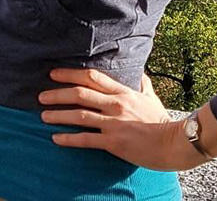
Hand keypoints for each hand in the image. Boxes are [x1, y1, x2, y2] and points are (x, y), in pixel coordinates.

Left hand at [39, 68, 204, 171]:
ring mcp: (114, 123)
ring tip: (43, 116)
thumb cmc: (163, 121)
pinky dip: (69, 138)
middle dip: (57, 93)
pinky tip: (56, 138)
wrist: (176, 144)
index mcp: (122, 92)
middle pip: (80, 93)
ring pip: (79, 115)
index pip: (91, 77)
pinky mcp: (114, 142)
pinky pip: (86, 139)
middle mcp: (115, 104)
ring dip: (58, 115)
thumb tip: (140, 73)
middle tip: (41, 96)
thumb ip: (143, 84)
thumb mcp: (152, 98)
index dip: (70, 74)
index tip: (53, 74)